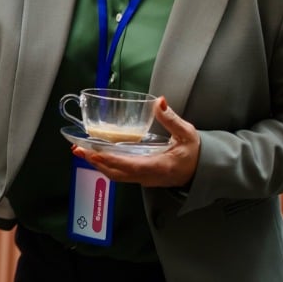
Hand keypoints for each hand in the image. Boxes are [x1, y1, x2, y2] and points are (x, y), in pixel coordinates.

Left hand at [71, 96, 199, 187]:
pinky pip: (121, 174)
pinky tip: (97, 155)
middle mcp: (149, 176)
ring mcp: (145, 179)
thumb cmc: (197, 153)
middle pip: (117, 173)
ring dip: (98, 164)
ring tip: (81, 151)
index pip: (131, 166)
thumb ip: (171, 119)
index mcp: (159, 166)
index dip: (111, 160)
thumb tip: (159, 103)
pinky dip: (106, 165)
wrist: (204, 171)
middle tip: (78, 149)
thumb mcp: (187, 134)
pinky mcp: (143, 177)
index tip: (95, 152)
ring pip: (117, 175)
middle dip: (96, 162)